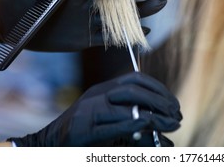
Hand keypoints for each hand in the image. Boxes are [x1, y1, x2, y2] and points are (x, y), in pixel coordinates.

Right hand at [7, 72, 181, 146]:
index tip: (173, 102)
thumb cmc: (81, 132)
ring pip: (125, 105)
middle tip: (176, 114)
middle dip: (160, 99)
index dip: (158, 88)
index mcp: (102, 89)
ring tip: (170, 122)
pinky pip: (113, 125)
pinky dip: (133, 125)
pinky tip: (148, 127)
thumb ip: (126, 112)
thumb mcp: (104, 116)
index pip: (135, 79)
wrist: (48, 143)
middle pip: (133, 89)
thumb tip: (156, 116)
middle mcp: (96, 95)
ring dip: (153, 113)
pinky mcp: (84, 130)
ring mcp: (89, 111)